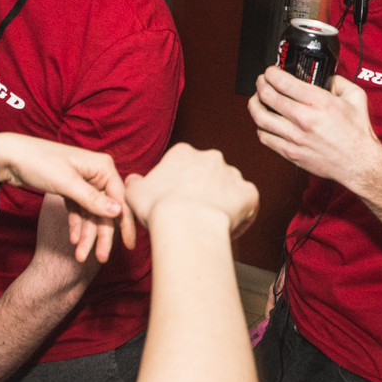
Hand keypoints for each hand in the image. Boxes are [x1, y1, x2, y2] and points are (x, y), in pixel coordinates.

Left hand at [0, 133, 132, 262]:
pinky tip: (74, 240)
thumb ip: (93, 199)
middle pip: (105, 209)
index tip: (128, 245)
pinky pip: (79, 210)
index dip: (124, 223)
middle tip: (100, 257)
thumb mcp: (67, 183)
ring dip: (87, 234)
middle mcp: (97, 173)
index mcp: (103, 167)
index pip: (120, 199)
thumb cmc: (39, 162)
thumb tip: (118, 211)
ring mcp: (84, 181)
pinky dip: (77, 225)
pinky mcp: (71, 187)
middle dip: (101, 234)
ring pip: (91, 213)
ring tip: (81, 255)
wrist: (9, 156)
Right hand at [123, 144, 258, 236]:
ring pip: (229, 188)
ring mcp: (233, 174)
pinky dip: (240, 214)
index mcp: (184, 153)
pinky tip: (227, 228)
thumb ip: (134, 183)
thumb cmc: (159, 209)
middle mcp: (211, 157)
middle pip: (208, 174)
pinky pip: (247, 203)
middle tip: (192, 214)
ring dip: (222, 202)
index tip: (175, 202)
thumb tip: (133, 180)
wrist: (187, 224)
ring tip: (209, 224)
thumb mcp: (135, 193)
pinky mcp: (249, 193)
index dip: (179, 185)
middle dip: (203, 191)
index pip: (183, 165)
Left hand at [248, 68, 381, 192]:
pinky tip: (266, 122)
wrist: (359, 163)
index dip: (271, 72)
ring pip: (260, 117)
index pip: (282, 82)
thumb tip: (326, 76)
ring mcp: (295, 138)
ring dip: (254, 104)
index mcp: (318, 102)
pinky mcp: (291, 153)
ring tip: (256, 100)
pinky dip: (261, 127)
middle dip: (260, 84)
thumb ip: (339, 81)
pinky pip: (265, 138)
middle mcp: (304, 119)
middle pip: (267, 96)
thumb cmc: (357, 134)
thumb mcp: (356, 97)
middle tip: (262, 81)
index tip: (271, 71)